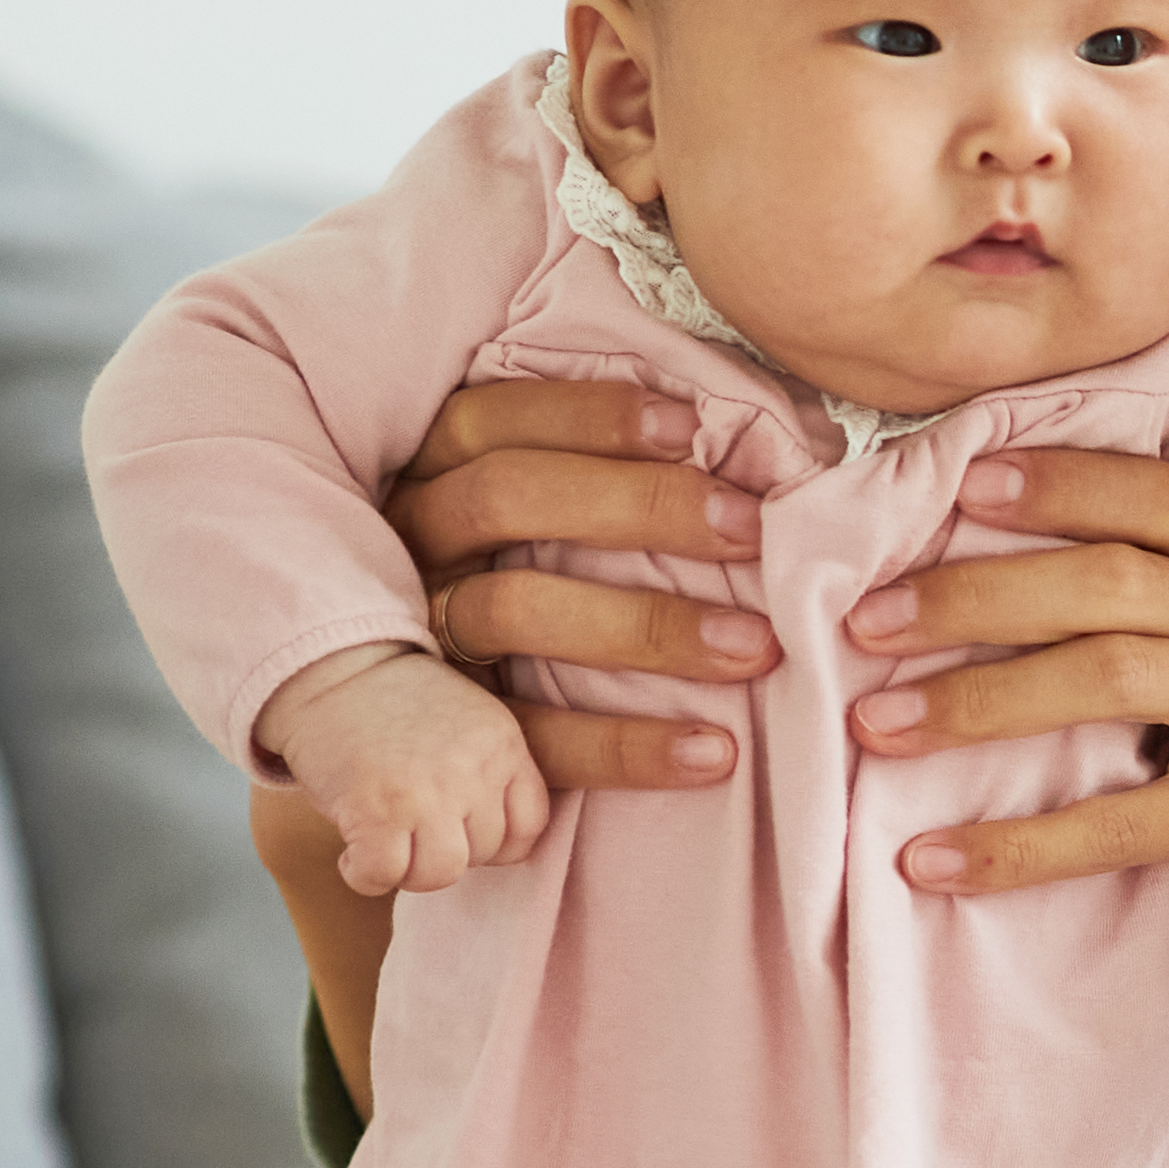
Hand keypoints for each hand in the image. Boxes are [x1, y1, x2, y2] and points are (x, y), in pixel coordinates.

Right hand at [261, 647, 548, 895]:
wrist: (327, 668)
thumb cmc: (393, 700)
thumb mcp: (468, 720)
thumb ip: (488, 769)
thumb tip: (490, 846)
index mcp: (503, 744)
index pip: (531, 826)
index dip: (496, 842)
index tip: (460, 831)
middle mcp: (473, 770)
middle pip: (483, 854)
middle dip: (447, 850)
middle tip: (412, 829)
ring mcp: (426, 793)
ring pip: (441, 874)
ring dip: (409, 872)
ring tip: (388, 846)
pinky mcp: (375, 811)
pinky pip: (385, 875)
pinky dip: (366, 876)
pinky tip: (354, 855)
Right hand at [377, 380, 767, 794]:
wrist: (434, 744)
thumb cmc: (544, 576)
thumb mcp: (545, 511)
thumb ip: (606, 473)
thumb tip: (738, 448)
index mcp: (431, 473)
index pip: (487, 419)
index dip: (584, 415)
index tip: (689, 427)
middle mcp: (412, 545)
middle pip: (501, 498)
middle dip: (636, 504)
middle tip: (748, 528)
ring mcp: (421, 638)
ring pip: (513, 611)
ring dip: (647, 627)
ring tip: (756, 646)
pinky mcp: (452, 735)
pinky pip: (533, 739)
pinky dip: (627, 747)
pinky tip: (714, 752)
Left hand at [849, 449, 1168, 929]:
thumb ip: (1163, 599)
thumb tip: (987, 559)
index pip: (1163, 497)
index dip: (1065, 483)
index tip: (964, 481)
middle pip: (1107, 583)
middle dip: (974, 595)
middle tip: (864, 622)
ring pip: (1106, 679)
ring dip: (978, 701)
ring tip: (876, 726)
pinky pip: (1119, 824)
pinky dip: (1017, 846)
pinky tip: (931, 860)